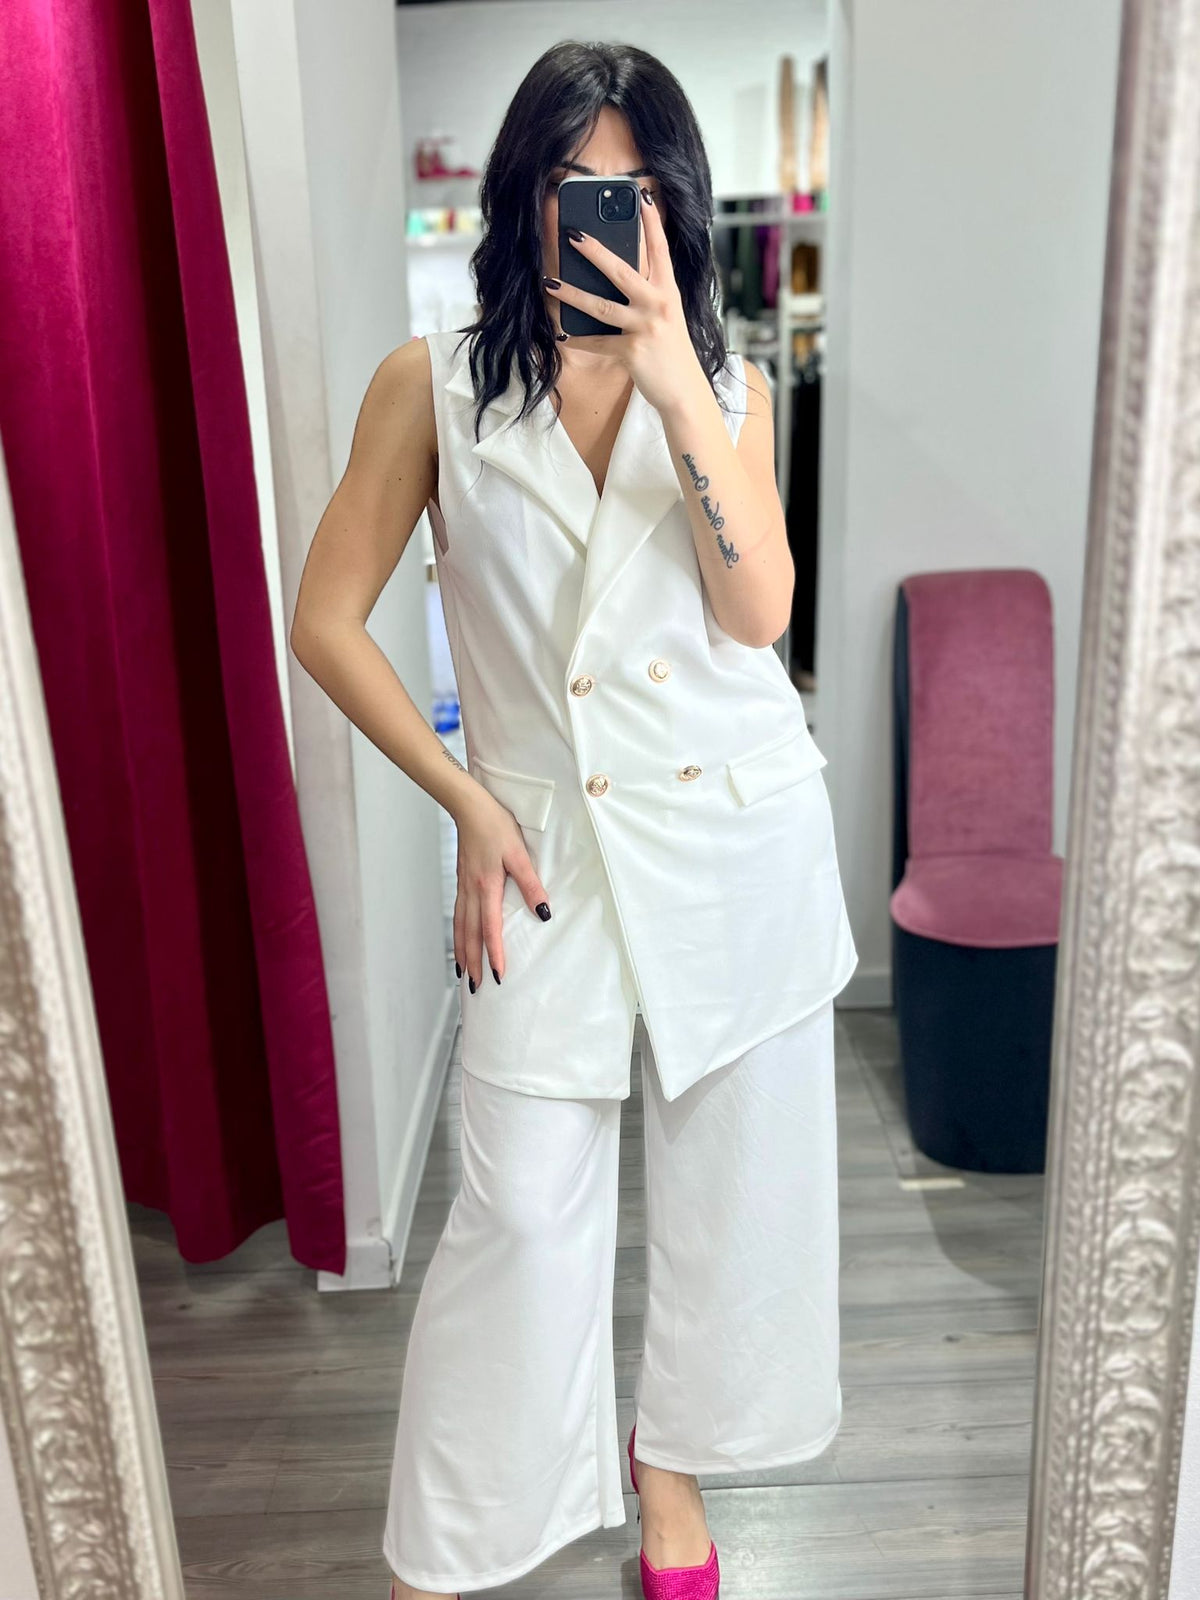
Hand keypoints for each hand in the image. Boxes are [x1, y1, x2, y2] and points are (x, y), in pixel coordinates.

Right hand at [452, 788, 550, 989]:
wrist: (469, 807)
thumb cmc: (495, 826)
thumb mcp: (519, 853)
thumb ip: (530, 884)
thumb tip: (543, 912)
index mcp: (487, 886)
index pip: (490, 928)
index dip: (494, 953)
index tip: (498, 974)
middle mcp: (471, 891)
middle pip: (470, 934)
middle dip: (473, 962)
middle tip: (475, 987)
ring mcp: (463, 887)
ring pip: (461, 927)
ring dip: (462, 952)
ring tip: (463, 973)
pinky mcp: (462, 881)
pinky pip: (458, 914)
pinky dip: (458, 933)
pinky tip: (461, 939)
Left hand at [543, 187, 706, 416]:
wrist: (685, 393)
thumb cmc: (672, 353)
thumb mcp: (667, 318)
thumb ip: (647, 297)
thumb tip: (613, 279)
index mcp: (669, 292)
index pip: (660, 250)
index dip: (651, 223)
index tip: (641, 198)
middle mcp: (659, 304)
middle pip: (621, 271)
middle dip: (595, 251)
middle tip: (573, 235)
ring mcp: (645, 327)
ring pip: (601, 306)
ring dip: (572, 294)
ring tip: (550, 283)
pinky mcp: (632, 350)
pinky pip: (597, 342)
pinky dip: (577, 340)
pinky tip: (560, 335)